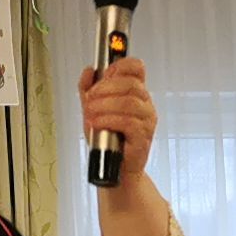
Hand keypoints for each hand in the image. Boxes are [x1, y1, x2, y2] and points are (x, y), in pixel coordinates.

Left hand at [76, 54, 156, 186]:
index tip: (105, 72)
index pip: (137, 68)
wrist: (114, 170)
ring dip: (105, 105)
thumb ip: (89, 89)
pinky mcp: (143, 137)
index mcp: (136, 94)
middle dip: (105, 88)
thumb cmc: (107, 141)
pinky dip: (109, 120)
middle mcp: (145, 105)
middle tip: (90, 98)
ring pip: (129, 102)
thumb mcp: (93, 110)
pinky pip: (128, 122)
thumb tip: (88, 71)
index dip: (121, 65)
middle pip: (131, 84)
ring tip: (91, 113)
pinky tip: (97, 123)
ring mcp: (147, 121)